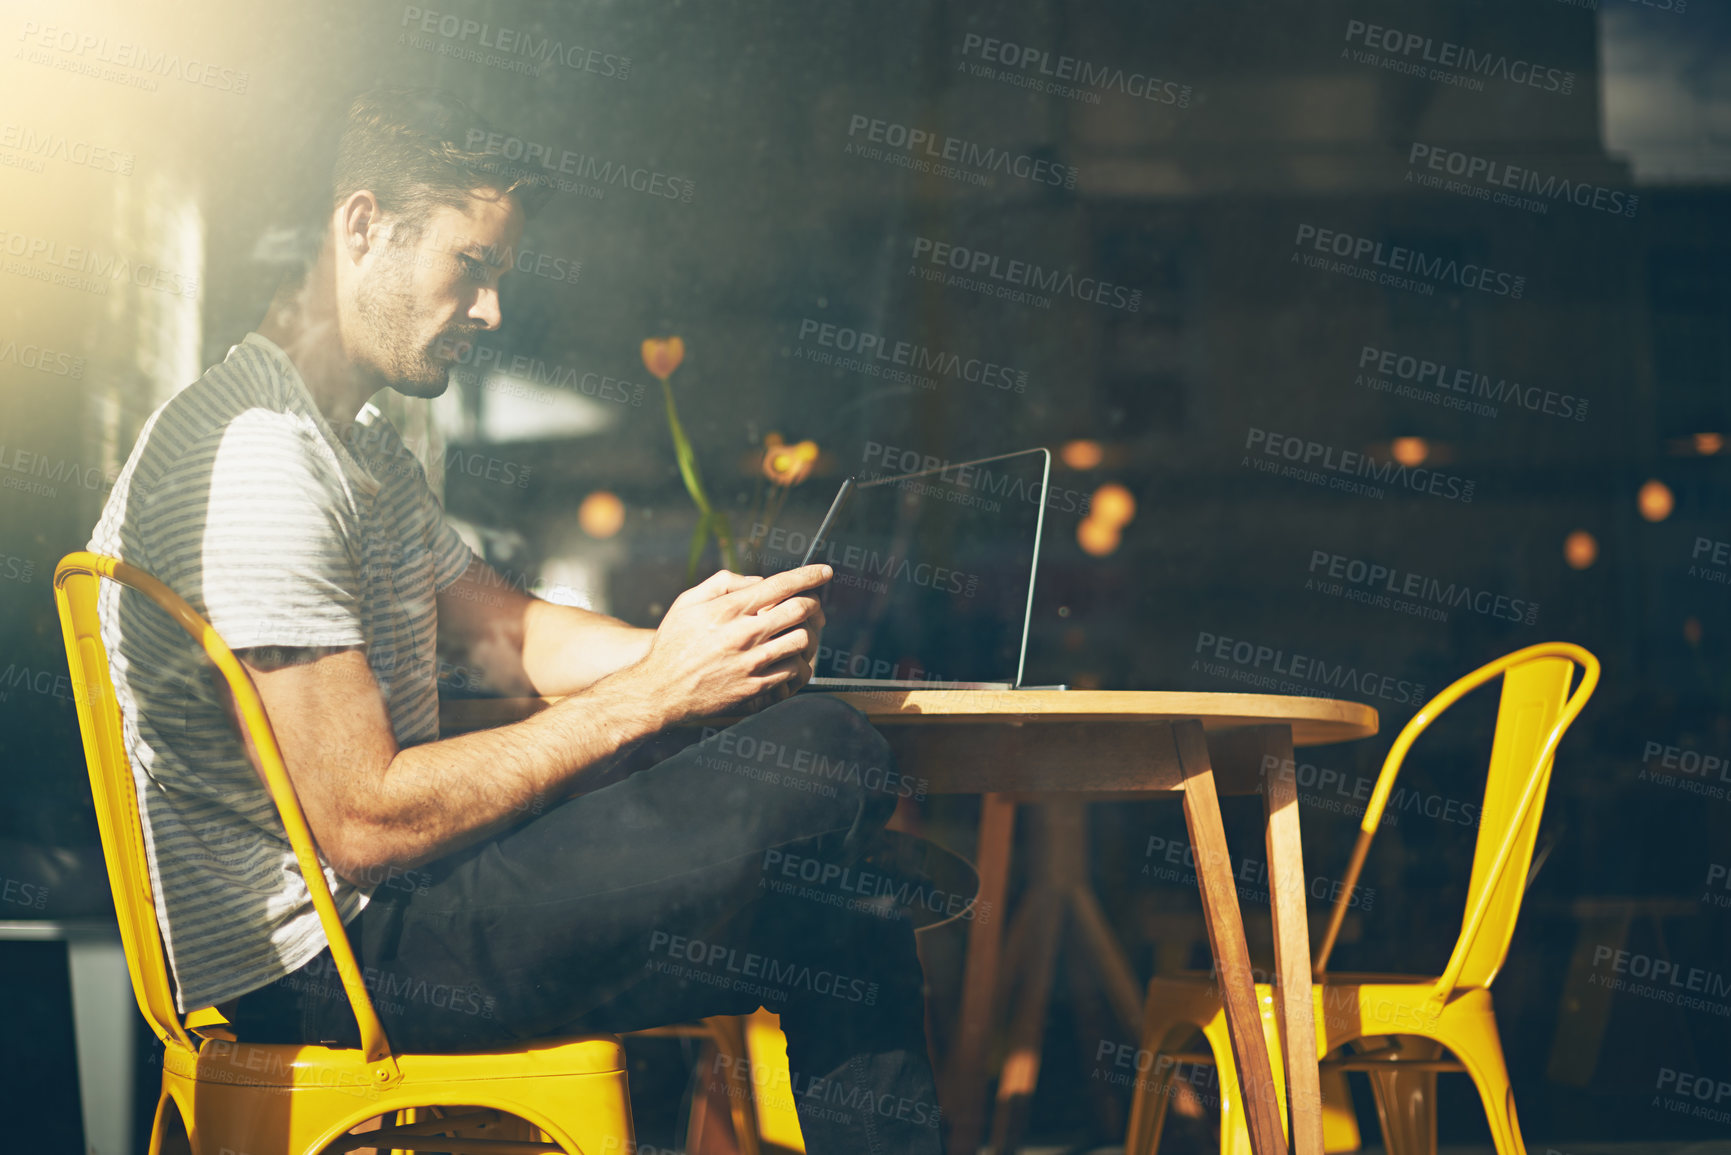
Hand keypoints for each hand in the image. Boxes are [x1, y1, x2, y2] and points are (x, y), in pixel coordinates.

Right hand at [626, 564, 830, 720]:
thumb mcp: (687, 603)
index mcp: (728, 608)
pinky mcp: (756, 687)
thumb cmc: (672, 644)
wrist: (660, 691)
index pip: (780, 584)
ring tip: (802, 633)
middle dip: (814, 603)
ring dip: (808, 634)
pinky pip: (794, 671)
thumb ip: (723, 584)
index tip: (825, 572)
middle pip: (800, 609)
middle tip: (814, 604)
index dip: (809, 575)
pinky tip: (790, 659)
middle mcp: (743, 633)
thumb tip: (758, 581)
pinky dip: (799, 662)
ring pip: (802, 640)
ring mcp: (751, 662)